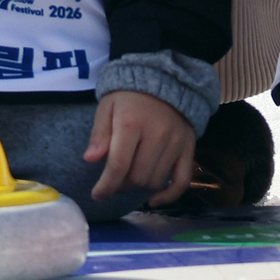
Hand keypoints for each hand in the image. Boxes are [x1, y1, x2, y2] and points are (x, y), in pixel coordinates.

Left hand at [84, 90, 194, 207]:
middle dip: (120, 185)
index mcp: (132, 124)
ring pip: (155, 181)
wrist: (165, 79)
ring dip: (139, 186)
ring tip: (130, 177)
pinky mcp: (189, 147)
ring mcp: (176, 142)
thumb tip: (90, 159)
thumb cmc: (130, 96)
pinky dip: (169, 196)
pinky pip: (182, 180)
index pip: (118, 166)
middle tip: (114, 179)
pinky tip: (153, 200)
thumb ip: (99, 134)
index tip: (97, 195)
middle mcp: (157, 134)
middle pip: (137, 177)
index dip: (106, 186)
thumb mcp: (107, 107)